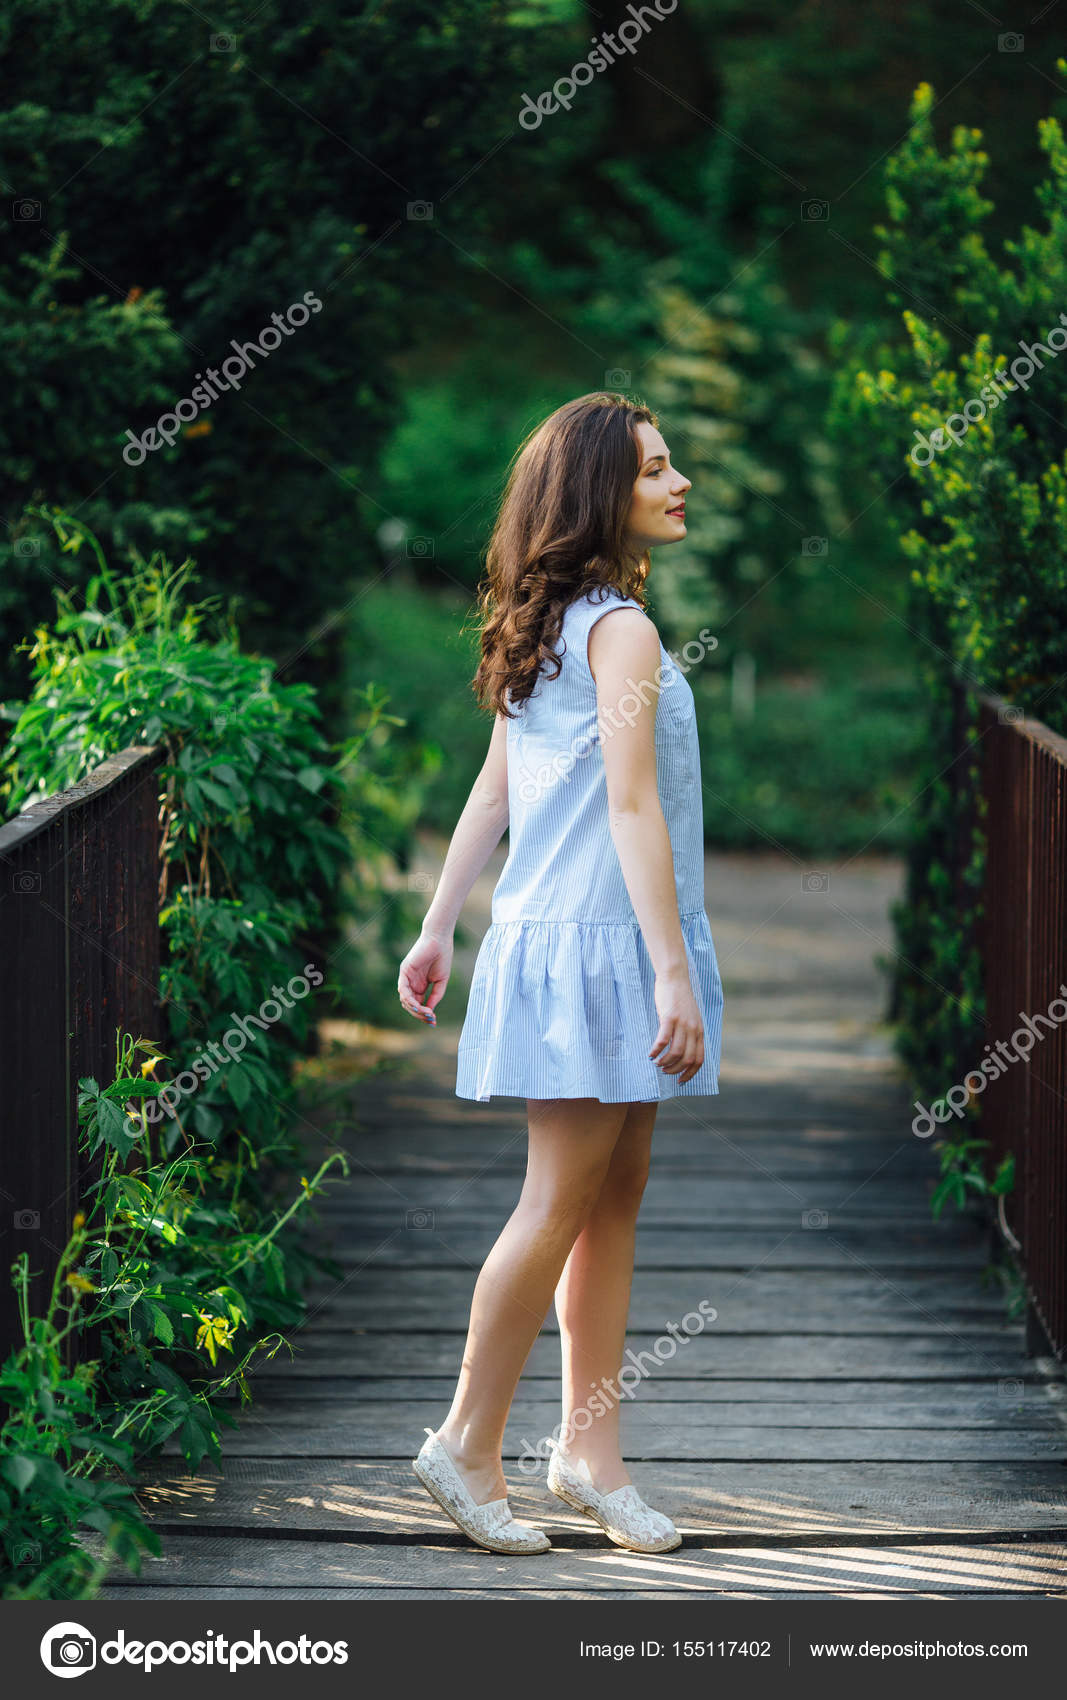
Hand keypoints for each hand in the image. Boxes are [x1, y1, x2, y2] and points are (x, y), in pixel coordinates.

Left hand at [398, 930, 452, 1023]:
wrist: (440, 940)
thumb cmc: (443, 957)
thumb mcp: (441, 982)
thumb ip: (435, 996)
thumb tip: (429, 1012)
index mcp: (419, 985)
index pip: (417, 1004)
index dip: (424, 1014)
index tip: (434, 1022)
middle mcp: (411, 983)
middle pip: (410, 1005)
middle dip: (419, 1014)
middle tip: (430, 1019)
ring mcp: (406, 977)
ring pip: (405, 1000)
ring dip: (415, 1009)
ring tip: (427, 1013)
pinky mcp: (404, 971)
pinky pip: (403, 989)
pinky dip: (410, 1000)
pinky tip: (419, 1006)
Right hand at [649, 968, 703, 1082]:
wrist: (675, 979)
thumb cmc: (680, 999)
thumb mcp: (691, 1018)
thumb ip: (689, 1033)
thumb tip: (683, 1050)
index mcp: (699, 1031)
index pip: (699, 1059)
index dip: (690, 1073)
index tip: (681, 1081)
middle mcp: (693, 1029)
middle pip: (687, 1059)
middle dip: (675, 1070)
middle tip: (665, 1071)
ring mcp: (682, 1024)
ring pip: (676, 1052)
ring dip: (665, 1062)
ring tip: (657, 1063)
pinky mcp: (669, 1018)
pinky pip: (662, 1040)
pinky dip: (656, 1051)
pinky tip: (650, 1054)